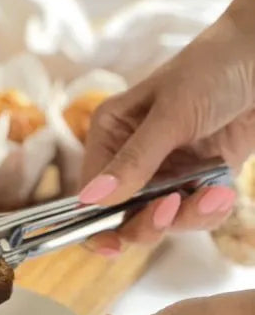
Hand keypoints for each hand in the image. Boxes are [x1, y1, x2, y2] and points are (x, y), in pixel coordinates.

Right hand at [79, 0, 254, 254]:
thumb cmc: (212, 69)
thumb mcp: (172, 115)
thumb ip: (135, 161)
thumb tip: (92, 200)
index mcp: (111, 134)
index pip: (90, 191)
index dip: (95, 222)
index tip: (110, 245)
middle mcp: (132, 157)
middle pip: (123, 214)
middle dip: (148, 221)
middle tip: (172, 209)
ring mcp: (166, 171)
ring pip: (163, 220)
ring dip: (189, 216)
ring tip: (215, 195)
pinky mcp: (198, 179)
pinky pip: (196, 214)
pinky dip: (211, 210)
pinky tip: (223, 192)